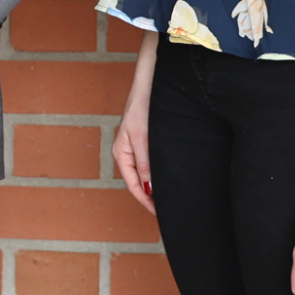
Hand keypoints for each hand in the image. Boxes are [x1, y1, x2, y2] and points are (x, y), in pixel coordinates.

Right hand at [114, 33, 158, 213]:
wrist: (151, 79)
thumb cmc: (144, 105)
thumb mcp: (144, 137)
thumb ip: (145, 164)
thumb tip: (149, 190)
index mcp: (122, 152)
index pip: (133, 186)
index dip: (147, 203)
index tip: (161, 215)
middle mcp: (127, 150)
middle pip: (138, 181)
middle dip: (152, 197)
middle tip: (170, 211)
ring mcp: (136, 143)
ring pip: (145, 172)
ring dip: (156, 185)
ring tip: (172, 197)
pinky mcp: (146, 137)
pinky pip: (151, 161)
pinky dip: (159, 172)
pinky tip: (171, 175)